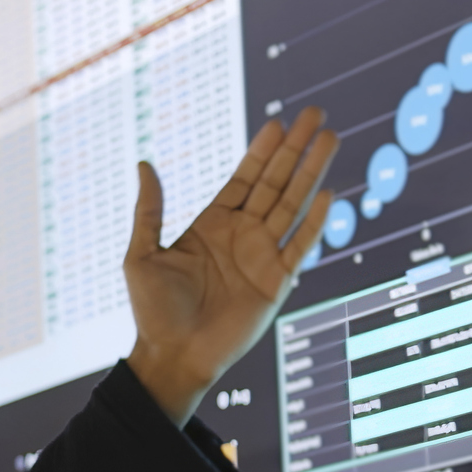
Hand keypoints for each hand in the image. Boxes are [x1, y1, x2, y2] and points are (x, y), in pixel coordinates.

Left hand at [124, 106, 338, 423]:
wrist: (173, 357)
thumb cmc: (153, 311)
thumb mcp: (142, 254)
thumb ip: (149, 210)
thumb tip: (144, 164)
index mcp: (213, 224)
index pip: (245, 178)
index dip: (262, 150)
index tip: (278, 122)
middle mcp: (242, 235)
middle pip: (276, 182)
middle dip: (296, 148)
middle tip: (316, 114)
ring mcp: (262, 256)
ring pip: (294, 205)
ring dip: (312, 172)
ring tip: (329, 139)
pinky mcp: (277, 282)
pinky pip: (300, 246)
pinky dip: (315, 221)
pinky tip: (328, 193)